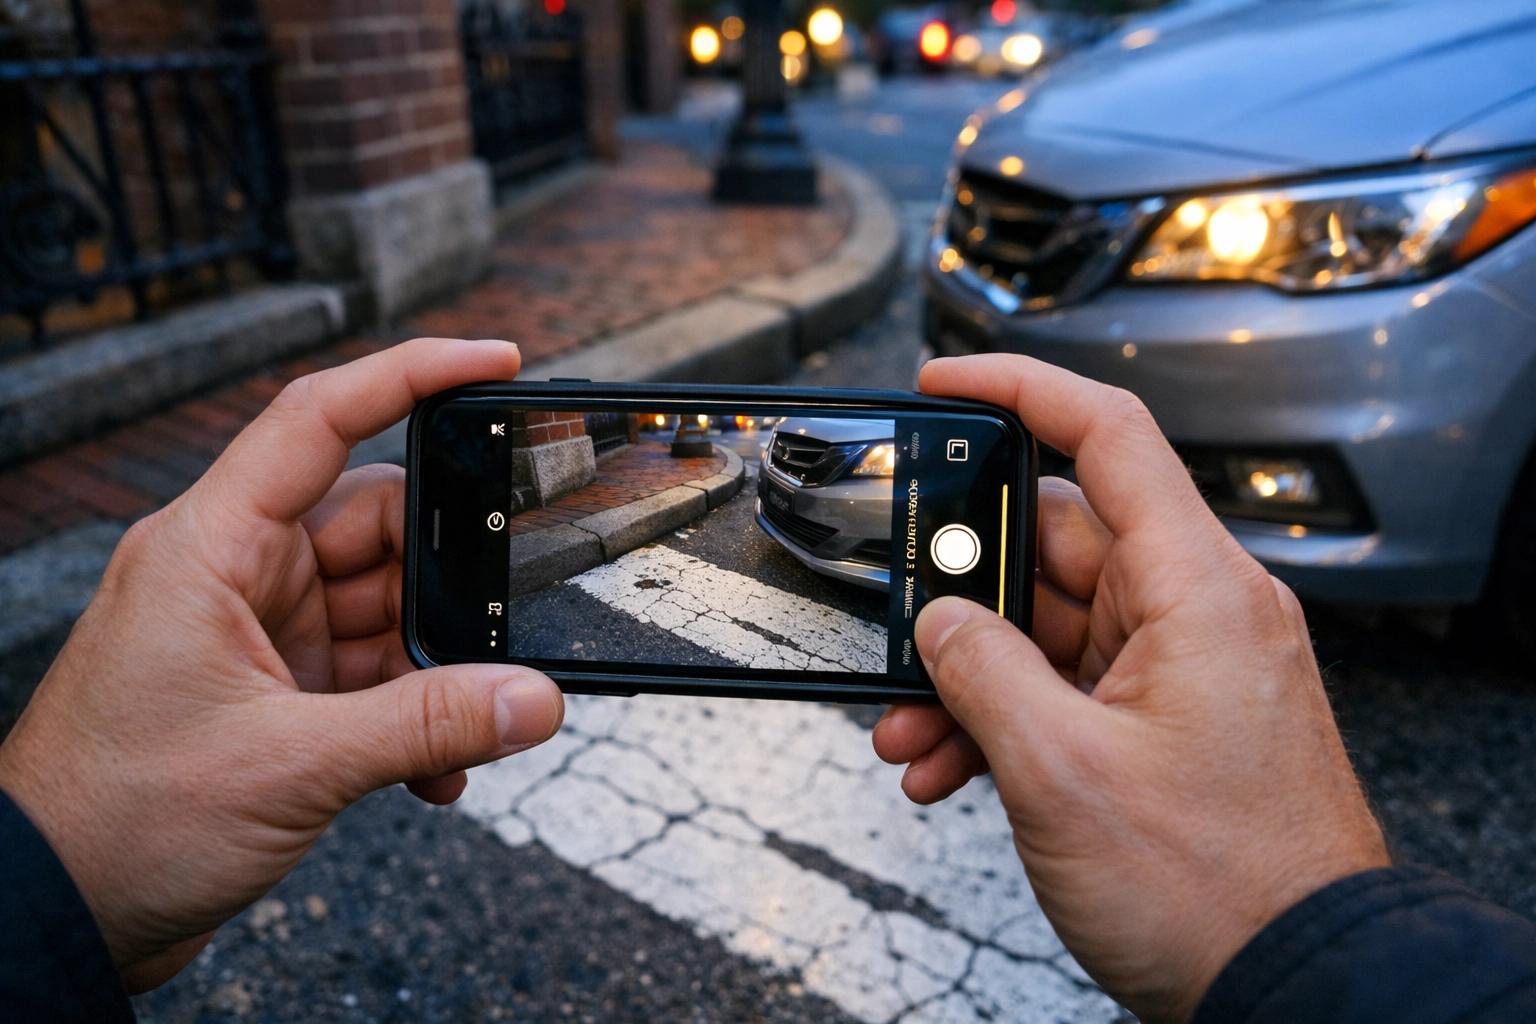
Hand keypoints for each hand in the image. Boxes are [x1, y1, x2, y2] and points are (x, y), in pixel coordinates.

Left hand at [0, 339, 564, 991]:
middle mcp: (238, 573)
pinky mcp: (277, 689)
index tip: (497, 360)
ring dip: (436, 670)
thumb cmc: (117, 820)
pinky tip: (434, 772)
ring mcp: (259, 631)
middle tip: (507, 630)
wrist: (55, 914)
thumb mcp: (290, 765)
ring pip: (387, 608)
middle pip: (378, 526)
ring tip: (465, 731)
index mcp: (212, 547)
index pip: (318, 418)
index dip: (411, 373)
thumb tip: (536, 699)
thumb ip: (426, 726)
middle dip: (449, 583)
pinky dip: (414, 716)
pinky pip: (374, 674)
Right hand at [873, 354, 1387, 1022]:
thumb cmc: (1218, 889)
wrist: (1293, 984)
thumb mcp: (1061, 771)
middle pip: (1053, 545)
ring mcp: (1178, 668)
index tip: (944, 382)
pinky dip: (1003, 715)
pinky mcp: (1162, 720)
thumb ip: (981, 673)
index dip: (1018, 390)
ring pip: (1046, 626)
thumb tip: (939, 623)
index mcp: (1194, 590)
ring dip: (969, 675)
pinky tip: (949, 766)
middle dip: (960, 597)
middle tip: (899, 634)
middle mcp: (1193, 613)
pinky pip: (1064, 684)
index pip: (1109, 435)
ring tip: (912, 736)